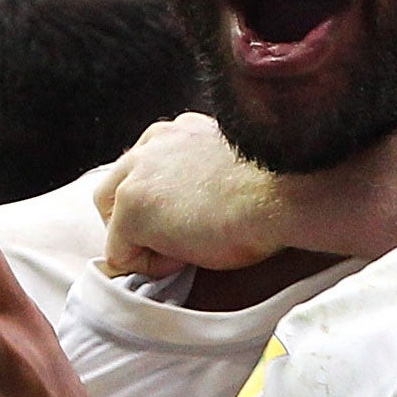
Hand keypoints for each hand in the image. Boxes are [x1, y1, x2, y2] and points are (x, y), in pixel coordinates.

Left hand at [96, 114, 286, 278]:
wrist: (284, 193)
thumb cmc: (277, 188)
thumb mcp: (234, 172)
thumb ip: (203, 179)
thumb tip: (196, 213)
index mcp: (179, 131)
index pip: (144, 171)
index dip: (165, 206)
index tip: (198, 219)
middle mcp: (151, 144)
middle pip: (112, 189)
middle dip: (136, 222)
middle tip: (179, 241)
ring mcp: (137, 175)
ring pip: (112, 219)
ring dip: (143, 241)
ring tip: (188, 248)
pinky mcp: (132, 209)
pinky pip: (121, 254)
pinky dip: (149, 266)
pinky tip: (187, 257)